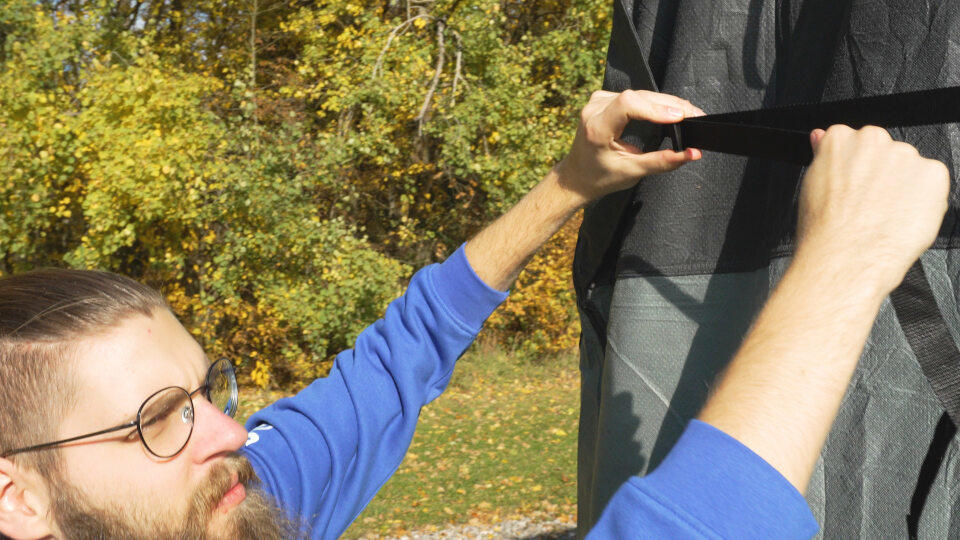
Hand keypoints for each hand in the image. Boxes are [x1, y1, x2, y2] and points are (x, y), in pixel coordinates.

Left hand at [554, 90, 704, 203]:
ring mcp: (597, 101)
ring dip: (664, 103)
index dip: (655, 108)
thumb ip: (662, 162)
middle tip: (696, 115)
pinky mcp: (603, 99)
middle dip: (670, 105)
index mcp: (596, 128)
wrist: (576, 176)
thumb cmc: (600, 177)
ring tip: (688, 113)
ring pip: (639, 94)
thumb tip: (692, 153)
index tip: (679, 116)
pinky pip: (634, 96)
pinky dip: (653, 103)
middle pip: (638, 97)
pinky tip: (669, 109)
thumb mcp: (632, 172)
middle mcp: (594, 109)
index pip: (628, 105)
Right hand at [798, 125, 949, 292]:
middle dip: (882, 175)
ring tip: (885, 216)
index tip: (853, 186)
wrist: (846, 258)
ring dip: (904, 188)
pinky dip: (924, 201)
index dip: (855, 169)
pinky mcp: (932, 174)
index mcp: (840, 138)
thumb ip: (824, 157)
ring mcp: (905, 156)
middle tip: (869, 205)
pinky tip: (902, 219)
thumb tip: (821, 138)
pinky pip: (933, 184)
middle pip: (885, 153)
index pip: (853, 142)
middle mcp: (873, 139)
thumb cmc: (824, 230)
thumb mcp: (810, 186)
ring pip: (910, 169)